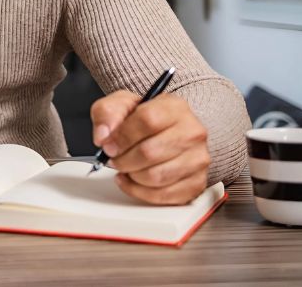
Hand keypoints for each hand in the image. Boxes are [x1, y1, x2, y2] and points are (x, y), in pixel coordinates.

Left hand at [90, 91, 209, 204]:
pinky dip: (140, 192)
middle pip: (150, 152)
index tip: (109, 145)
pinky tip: (133, 181)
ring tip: (126, 168)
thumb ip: (107, 113)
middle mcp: (192, 132)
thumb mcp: (122, 105)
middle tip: (115, 159)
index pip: (148, 120)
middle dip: (124, 159)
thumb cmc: (146, 119)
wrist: (167, 132)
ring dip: (132, 176)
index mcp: (175, 108)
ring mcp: (197, 159)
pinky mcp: (197, 183)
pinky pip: (163, 196)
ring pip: (156, 177)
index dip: (122, 136)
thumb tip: (103, 136)